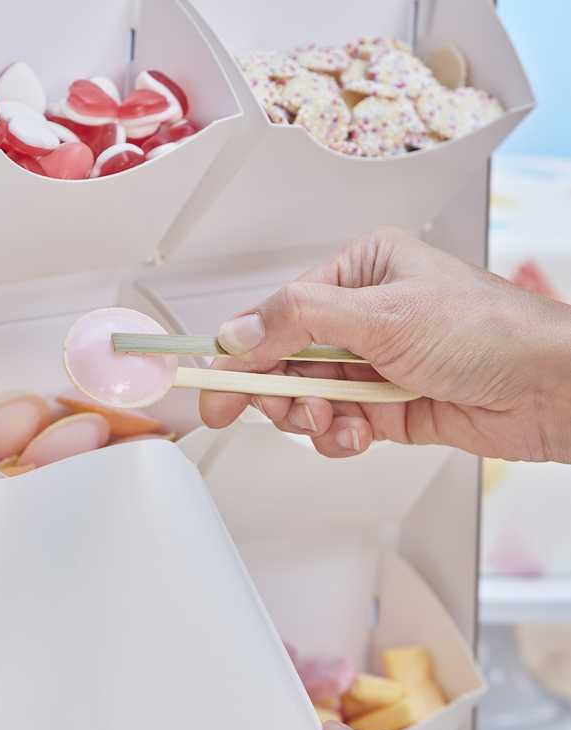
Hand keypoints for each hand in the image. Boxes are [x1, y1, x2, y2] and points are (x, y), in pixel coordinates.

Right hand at [200, 227, 570, 461]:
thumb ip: (298, 321)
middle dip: (278, 389)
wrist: (550, 390)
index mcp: (357, 273)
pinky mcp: (384, 405)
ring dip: (312, 416)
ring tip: (334, 420)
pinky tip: (361, 433)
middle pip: (284, 358)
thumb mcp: (383, 315)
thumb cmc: (489, 332)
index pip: (276, 312)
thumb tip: (237, 332)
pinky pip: (337, 426)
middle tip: (264, 409)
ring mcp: (371, 363)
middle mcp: (361, 316)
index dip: (239, 351)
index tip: (211, 382)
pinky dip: (339, 437)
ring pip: (307, 397)